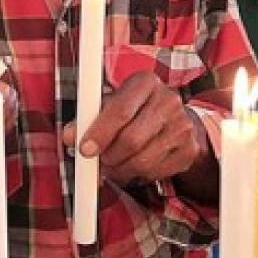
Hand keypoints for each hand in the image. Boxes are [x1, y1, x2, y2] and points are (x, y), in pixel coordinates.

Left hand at [61, 72, 203, 184]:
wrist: (173, 119)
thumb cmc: (134, 110)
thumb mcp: (110, 105)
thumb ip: (87, 118)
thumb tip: (68, 136)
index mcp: (145, 82)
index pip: (120, 110)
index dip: (99, 133)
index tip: (84, 149)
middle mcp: (168, 100)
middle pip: (131, 139)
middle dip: (109, 156)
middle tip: (100, 160)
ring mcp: (183, 126)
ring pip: (142, 160)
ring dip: (120, 169)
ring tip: (113, 165)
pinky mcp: (189, 150)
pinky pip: (156, 172)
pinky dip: (137, 175)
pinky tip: (132, 166)